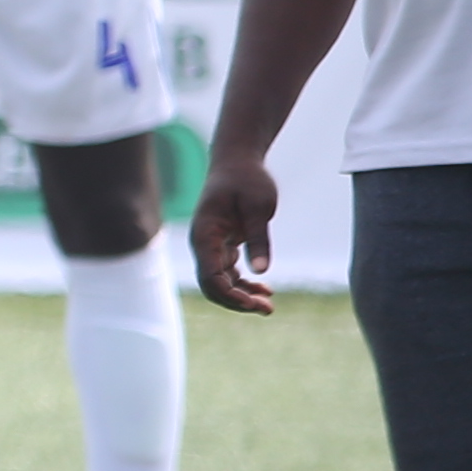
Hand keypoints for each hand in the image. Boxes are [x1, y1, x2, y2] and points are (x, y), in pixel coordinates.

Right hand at [192, 150, 282, 316]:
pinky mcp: (223, 245)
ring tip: (268, 306)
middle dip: (236, 301)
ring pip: (220, 282)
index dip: (230, 295)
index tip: (255, 303)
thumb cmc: (247, 179)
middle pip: (212, 285)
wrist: (237, 161)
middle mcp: (203, 244)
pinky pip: (228, 273)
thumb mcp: (258, 207)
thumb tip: (261, 271)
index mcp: (204, 235)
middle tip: (267, 309)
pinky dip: (244, 284)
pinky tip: (264, 290)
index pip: (210, 276)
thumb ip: (258, 238)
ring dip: (241, 296)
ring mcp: (211, 246)